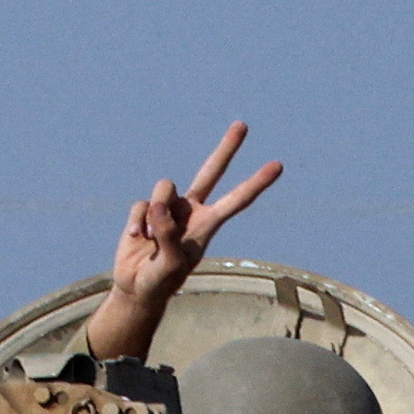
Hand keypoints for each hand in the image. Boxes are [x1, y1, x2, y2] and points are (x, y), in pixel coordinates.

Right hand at [86, 122, 282, 357]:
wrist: (136, 288)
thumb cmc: (161, 282)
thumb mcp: (170, 265)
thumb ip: (169, 235)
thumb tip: (160, 207)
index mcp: (208, 225)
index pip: (237, 200)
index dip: (256, 183)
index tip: (277, 166)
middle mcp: (192, 211)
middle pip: (211, 172)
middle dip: (227, 148)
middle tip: (243, 125)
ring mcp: (168, 208)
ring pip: (164, 188)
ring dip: (156, 213)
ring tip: (151, 239)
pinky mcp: (146, 209)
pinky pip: (142, 205)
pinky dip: (138, 223)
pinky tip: (137, 239)